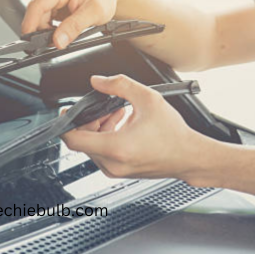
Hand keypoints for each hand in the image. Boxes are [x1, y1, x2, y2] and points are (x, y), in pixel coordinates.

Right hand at [21, 0, 129, 48]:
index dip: (30, 23)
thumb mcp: (95, 14)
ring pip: (37, 13)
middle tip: (60, 38)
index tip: (28, 39)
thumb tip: (58, 41)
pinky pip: (41, 12)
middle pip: (36, 10)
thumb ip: (74, 28)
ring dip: (46, 25)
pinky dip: (48, 21)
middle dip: (43, 28)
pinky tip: (61, 22)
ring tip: (65, 26)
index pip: (38, 4)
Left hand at [62, 75, 213, 181]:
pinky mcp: (119, 172)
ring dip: (98, 128)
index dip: (65, 124)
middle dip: (88, 121)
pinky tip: (121, 124)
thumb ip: (119, 85)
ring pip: (92, 146)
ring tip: (117, 114)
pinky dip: (106, 137)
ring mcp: (115, 170)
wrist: (190, 157)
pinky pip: (102, 153)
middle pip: (82, 140)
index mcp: (115, 148)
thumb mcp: (147, 99)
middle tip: (103, 108)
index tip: (67, 112)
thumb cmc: (173, 134)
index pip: (73, 140)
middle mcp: (112, 163)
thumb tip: (97, 81)